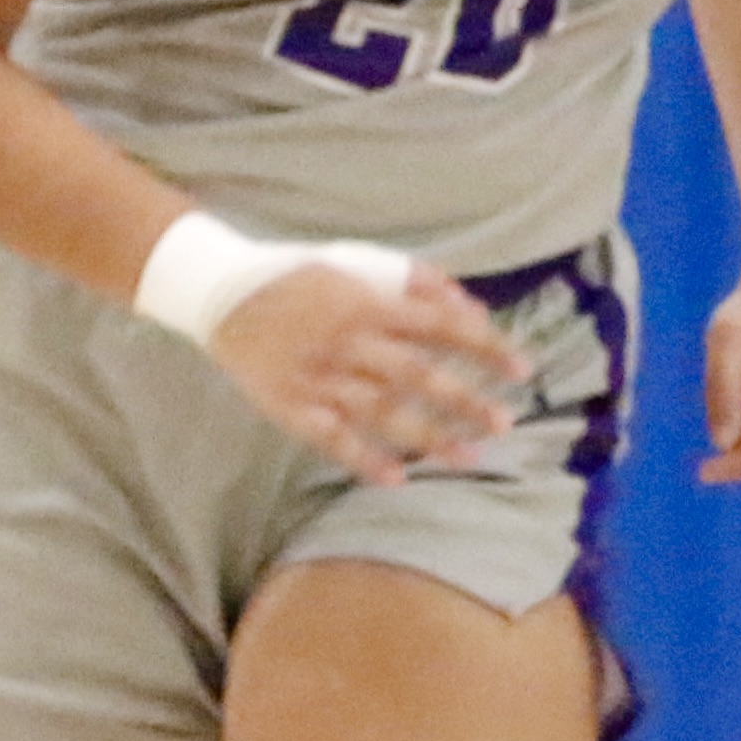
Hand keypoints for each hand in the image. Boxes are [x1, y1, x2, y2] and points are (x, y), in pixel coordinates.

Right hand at [204, 256, 529, 486]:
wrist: (219, 293)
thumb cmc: (297, 276)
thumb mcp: (356, 262)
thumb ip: (416, 281)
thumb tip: (472, 307)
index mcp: (366, 302)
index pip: (439, 326)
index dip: (483, 346)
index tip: (522, 369)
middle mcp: (346, 341)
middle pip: (417, 374)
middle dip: (464, 400)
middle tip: (504, 423)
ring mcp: (317, 377)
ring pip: (380, 411)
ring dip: (427, 436)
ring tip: (467, 457)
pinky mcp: (289, 405)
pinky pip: (330, 438)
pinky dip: (363, 459)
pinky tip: (397, 478)